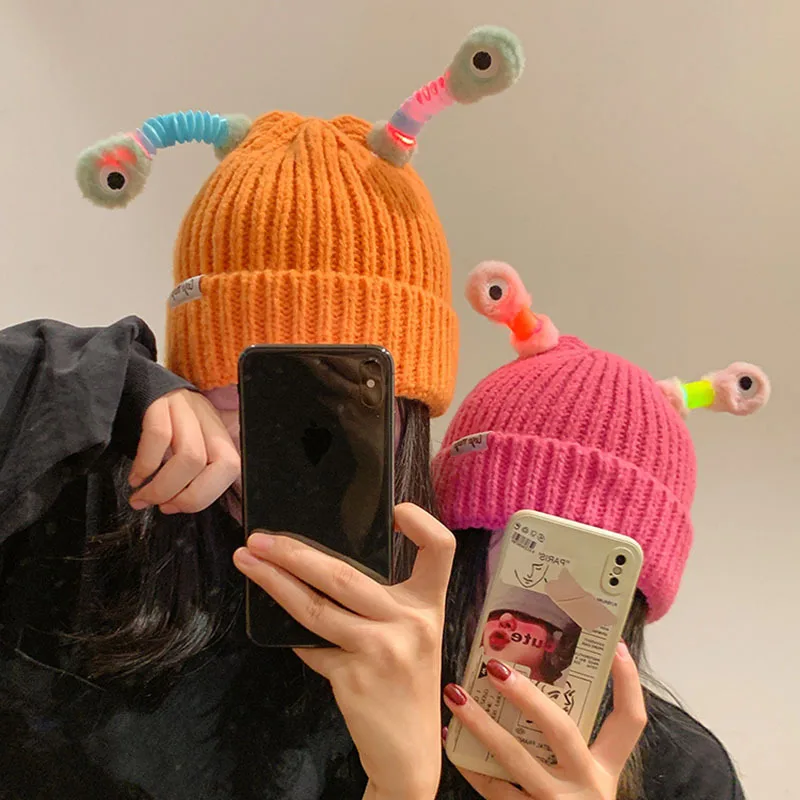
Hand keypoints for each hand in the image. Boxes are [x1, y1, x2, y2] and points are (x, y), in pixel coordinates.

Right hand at [128, 389, 239, 513]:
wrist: (131, 380)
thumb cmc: (157, 422)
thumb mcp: (182, 443)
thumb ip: (189, 470)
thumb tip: (177, 504)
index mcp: (217, 432)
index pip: (231, 467)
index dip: (206, 494)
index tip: (177, 507)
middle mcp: (207, 418)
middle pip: (220, 464)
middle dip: (189, 496)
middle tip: (161, 506)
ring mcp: (186, 407)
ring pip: (191, 456)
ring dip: (163, 487)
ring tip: (142, 498)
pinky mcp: (159, 401)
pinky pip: (159, 437)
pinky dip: (145, 465)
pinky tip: (135, 478)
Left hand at [233, 503, 454, 799]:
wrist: (409, 754)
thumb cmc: (407, 685)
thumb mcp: (412, 636)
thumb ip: (384, 604)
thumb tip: (322, 567)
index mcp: (429, 605)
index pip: (441, 550)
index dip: (423, 522)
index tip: (395, 510)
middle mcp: (410, 622)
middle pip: (344, 575)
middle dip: (294, 552)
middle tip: (261, 538)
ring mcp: (381, 650)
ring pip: (315, 606)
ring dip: (273, 582)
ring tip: (247, 562)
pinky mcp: (352, 676)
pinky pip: (310, 645)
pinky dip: (293, 635)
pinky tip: (275, 621)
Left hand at [443, 644, 646, 798]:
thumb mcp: (583, 780)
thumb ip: (569, 745)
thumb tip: (534, 688)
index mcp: (606, 771)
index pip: (630, 723)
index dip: (627, 684)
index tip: (617, 646)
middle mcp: (587, 786)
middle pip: (560, 728)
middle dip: (526, 694)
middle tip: (494, 666)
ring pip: (515, 757)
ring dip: (481, 724)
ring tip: (455, 695)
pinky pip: (493, 788)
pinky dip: (470, 762)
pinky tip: (449, 740)